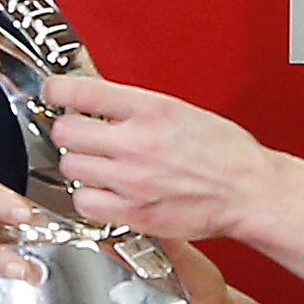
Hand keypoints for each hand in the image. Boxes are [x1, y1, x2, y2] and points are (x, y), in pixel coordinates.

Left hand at [43, 74, 271, 241]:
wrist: (249, 191)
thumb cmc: (226, 153)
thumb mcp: (181, 110)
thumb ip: (136, 107)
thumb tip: (98, 101)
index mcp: (150, 109)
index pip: (81, 91)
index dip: (57, 90)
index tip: (53, 92)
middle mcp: (137, 143)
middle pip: (65, 132)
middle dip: (69, 131)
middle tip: (80, 134)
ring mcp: (132, 181)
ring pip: (71, 167)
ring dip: (80, 164)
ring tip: (99, 165)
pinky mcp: (133, 213)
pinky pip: (84, 202)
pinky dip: (89, 196)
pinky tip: (105, 190)